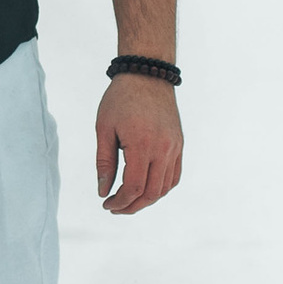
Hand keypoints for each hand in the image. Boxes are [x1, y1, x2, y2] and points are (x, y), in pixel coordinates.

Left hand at [94, 72, 182, 215]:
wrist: (148, 75)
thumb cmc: (120, 99)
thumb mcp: (104, 128)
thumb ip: (104, 162)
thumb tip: (103, 192)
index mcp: (142, 144)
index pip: (133, 187)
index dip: (120, 202)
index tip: (106, 204)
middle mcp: (163, 149)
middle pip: (151, 193)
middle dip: (131, 206)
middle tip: (114, 207)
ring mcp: (174, 148)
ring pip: (164, 188)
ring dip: (146, 200)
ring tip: (128, 200)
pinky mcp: (179, 145)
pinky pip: (174, 176)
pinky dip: (161, 188)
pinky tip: (145, 188)